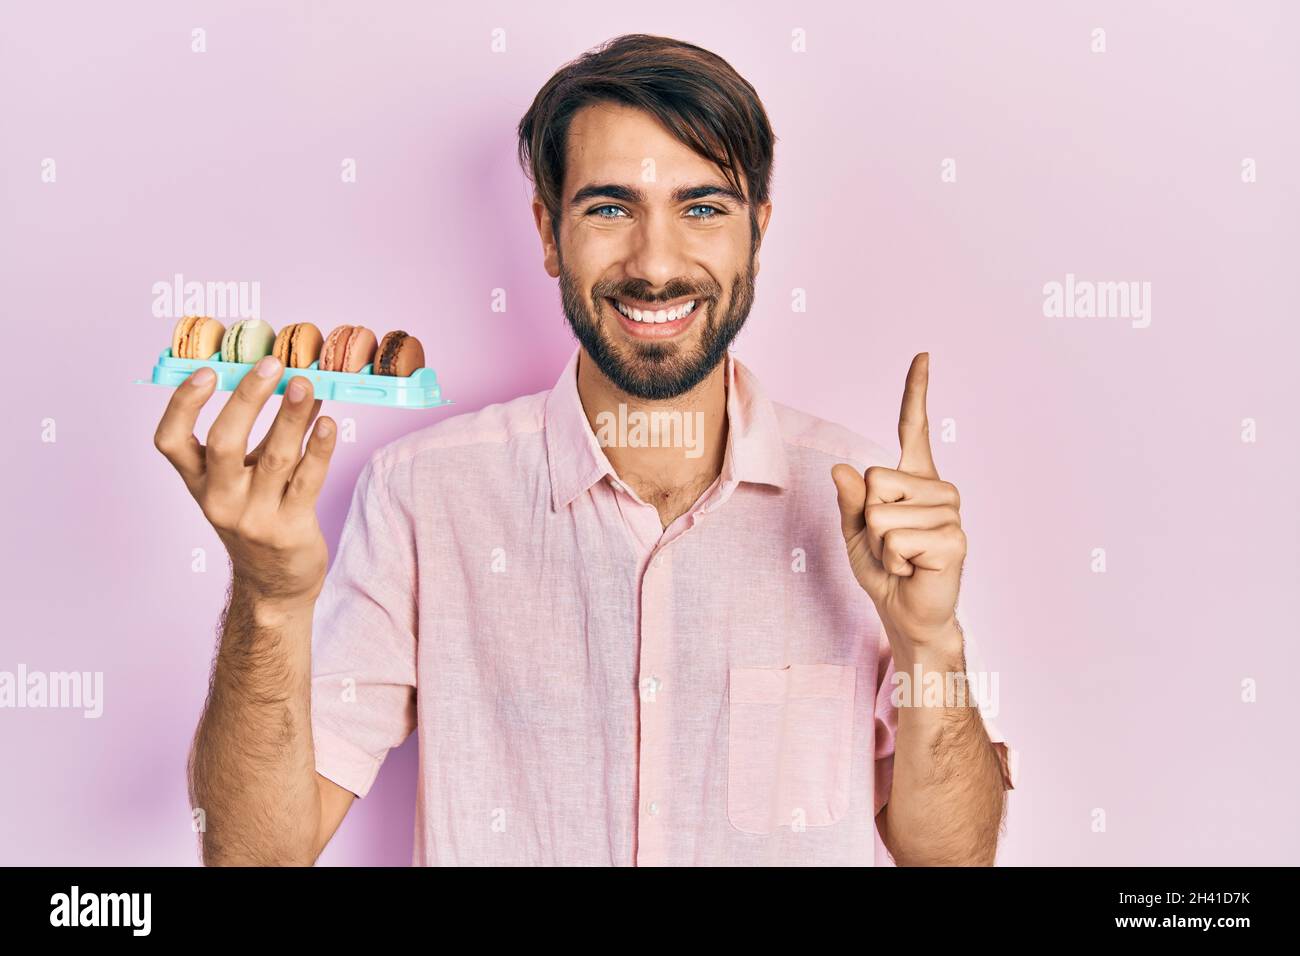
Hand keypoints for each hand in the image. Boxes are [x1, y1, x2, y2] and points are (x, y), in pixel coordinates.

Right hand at [153, 357, 337, 609]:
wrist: (274, 582)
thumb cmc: (260, 515)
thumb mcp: (248, 476)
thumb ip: (269, 432)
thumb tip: (297, 380)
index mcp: (198, 482)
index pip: (170, 441)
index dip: (183, 404)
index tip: (206, 371)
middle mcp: (219, 499)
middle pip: (224, 442)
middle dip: (248, 399)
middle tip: (271, 364)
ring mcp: (254, 517)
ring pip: (275, 458)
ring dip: (292, 416)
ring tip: (306, 384)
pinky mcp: (289, 529)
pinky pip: (308, 481)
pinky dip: (320, 450)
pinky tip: (328, 424)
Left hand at [832, 353, 964, 653]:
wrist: (907, 613)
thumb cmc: (885, 571)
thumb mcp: (856, 532)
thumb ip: (850, 501)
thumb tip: (841, 470)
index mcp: (915, 480)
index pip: (914, 428)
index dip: (916, 391)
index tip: (922, 356)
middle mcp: (938, 489)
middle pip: (875, 480)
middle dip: (868, 520)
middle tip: (890, 547)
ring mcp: (950, 512)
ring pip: (881, 512)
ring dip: (881, 546)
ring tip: (902, 560)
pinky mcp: (953, 538)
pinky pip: (896, 538)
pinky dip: (894, 561)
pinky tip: (913, 569)